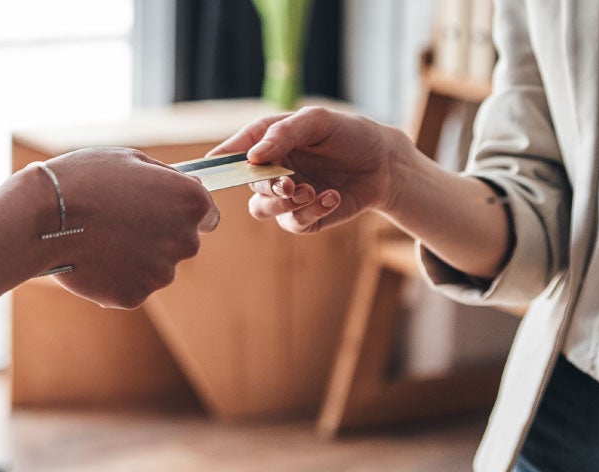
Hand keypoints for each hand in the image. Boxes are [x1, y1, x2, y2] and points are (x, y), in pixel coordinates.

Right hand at [36, 147, 218, 308]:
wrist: (42, 217)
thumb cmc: (85, 180)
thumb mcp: (132, 161)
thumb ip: (167, 180)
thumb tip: (187, 187)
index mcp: (191, 203)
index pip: (208, 215)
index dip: (182, 212)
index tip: (161, 210)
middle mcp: (185, 241)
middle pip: (182, 243)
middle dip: (159, 235)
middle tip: (121, 222)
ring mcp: (160, 273)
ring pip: (155, 267)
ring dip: (137, 257)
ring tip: (101, 239)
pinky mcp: (134, 296)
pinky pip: (130, 286)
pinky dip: (115, 276)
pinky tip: (93, 258)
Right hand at [208, 106, 418, 233]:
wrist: (385, 163)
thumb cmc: (350, 134)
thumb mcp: (318, 121)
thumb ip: (283, 133)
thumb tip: (251, 156)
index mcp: (269, 143)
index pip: (236, 151)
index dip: (222, 159)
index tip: (213, 164)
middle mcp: (272, 170)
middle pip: (247, 184)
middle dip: (266, 185)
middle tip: (287, 183)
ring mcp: (287, 196)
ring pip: (261, 209)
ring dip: (282, 203)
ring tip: (309, 191)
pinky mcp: (306, 217)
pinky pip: (294, 223)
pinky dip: (312, 211)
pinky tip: (332, 197)